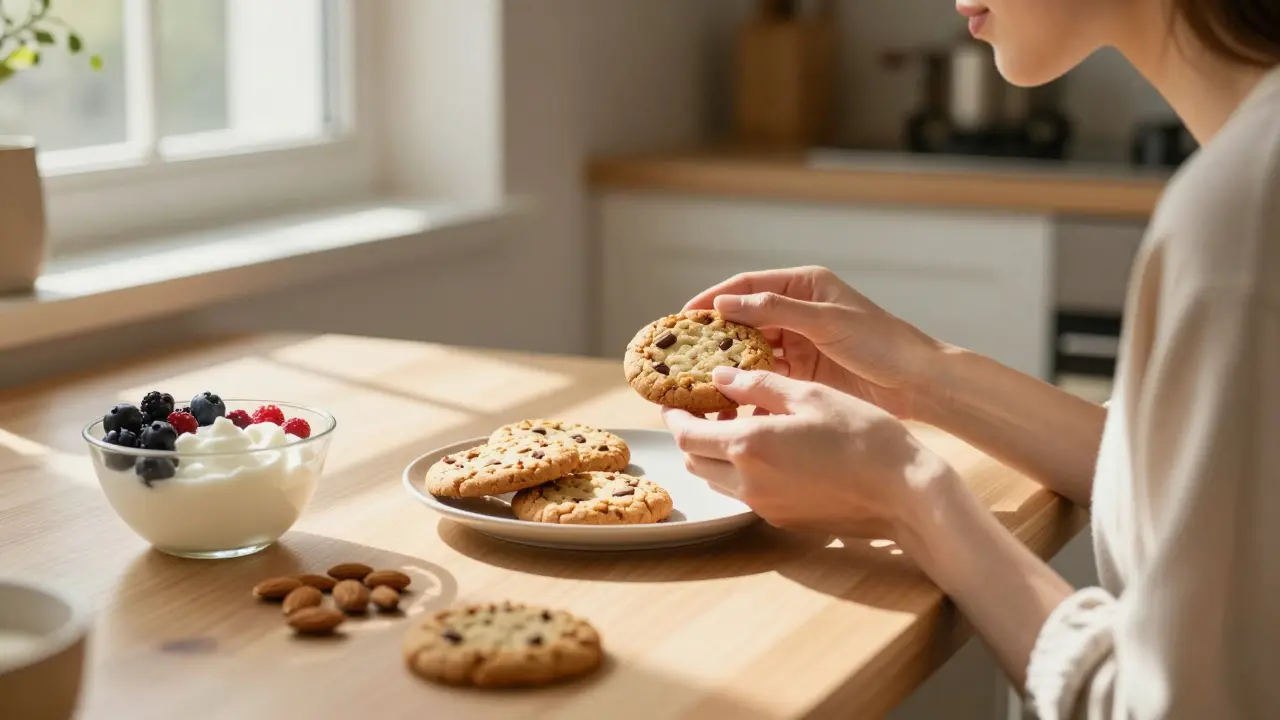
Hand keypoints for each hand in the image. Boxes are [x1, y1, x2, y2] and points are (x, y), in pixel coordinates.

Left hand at [662, 366, 957, 538]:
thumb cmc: (862, 436)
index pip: (686, 435)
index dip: (676, 416)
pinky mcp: (782, 519)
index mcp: (748, 446)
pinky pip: (746, 493)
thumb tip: (720, 378)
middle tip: (706, 409)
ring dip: (716, 454)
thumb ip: (758, 386)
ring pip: (718, 480)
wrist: (902, 492)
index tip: (677, 399)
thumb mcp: (810, 396)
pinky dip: (742, 471)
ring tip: (739, 425)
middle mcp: (747, 482)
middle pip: (695, 461)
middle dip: (692, 435)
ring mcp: (764, 506)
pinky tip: (770, 450)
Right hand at [685, 266, 942, 419]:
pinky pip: (766, 372)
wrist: (917, 383)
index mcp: (804, 285)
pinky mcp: (803, 371)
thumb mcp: (827, 321)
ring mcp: (799, 342)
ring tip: (697, 374)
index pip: (748, 286)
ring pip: (752, 347)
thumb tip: (726, 303)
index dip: (714, 298)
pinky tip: (727, 393)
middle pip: (744, 317)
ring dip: (727, 359)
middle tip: (683, 349)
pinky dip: (747, 380)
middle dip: (715, 333)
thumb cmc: (881, 343)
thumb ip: (776, 311)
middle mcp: (797, 310)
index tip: (685, 316)